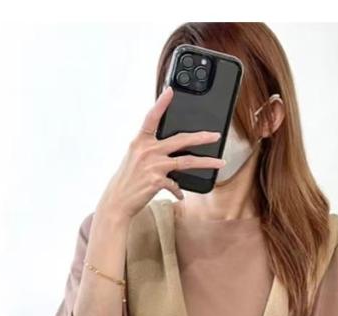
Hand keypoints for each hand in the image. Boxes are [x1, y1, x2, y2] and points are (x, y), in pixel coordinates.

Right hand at [95, 86, 225, 221]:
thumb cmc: (126, 181)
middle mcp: (148, 150)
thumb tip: (170, 153)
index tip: (171, 91)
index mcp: (140, 141)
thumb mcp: (134, 159)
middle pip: (180, 139)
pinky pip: (176, 185)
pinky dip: (178, 190)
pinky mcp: (157, 181)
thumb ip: (150, 151)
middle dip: (201, 137)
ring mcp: (153, 165)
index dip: (161, 103)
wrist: (117, 201)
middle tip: (216, 136)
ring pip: (187, 161)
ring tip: (219, 162)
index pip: (152, 117)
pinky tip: (180, 194)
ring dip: (206, 162)